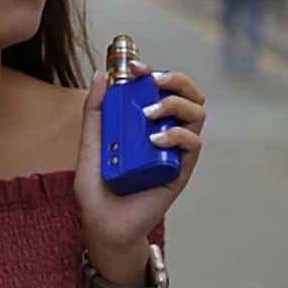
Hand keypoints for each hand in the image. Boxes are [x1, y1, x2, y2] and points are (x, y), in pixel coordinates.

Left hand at [73, 60, 205, 284]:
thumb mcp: (90, 141)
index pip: (162, 87)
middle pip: (189, 94)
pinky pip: (193, 144)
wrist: (102, 222)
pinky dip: (178, 134)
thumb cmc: (97, 184)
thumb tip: (102, 74)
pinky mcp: (180, 170)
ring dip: (175, 104)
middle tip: (153, 79)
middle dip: (176, 79)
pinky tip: (156, 138)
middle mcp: (165, 131)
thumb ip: (95, 110)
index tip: (134, 66)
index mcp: (146, 121)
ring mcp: (175, 150)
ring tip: (149, 113)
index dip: (154, 71)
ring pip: (196, 113)